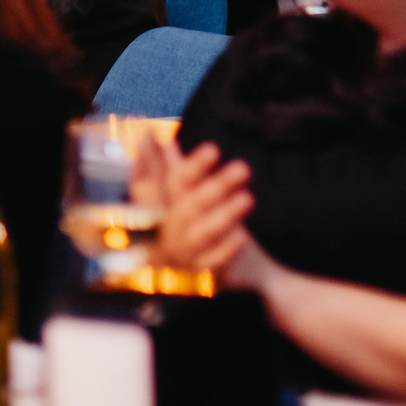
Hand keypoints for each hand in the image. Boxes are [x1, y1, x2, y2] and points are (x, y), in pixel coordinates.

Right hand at [140, 137, 257, 283]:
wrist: (191, 261)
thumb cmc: (187, 217)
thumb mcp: (177, 191)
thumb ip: (170, 166)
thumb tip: (157, 136)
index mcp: (164, 202)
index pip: (177, 180)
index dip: (195, 165)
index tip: (214, 150)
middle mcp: (170, 226)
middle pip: (191, 204)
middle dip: (217, 185)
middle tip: (243, 168)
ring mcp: (183, 249)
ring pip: (203, 231)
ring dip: (225, 213)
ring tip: (248, 197)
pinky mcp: (200, 269)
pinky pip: (211, 261)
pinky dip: (225, 249)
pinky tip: (241, 236)